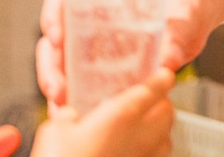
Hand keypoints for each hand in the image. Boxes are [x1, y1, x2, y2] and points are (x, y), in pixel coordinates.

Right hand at [31, 68, 175, 156]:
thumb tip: (70, 115)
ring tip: (141, 129)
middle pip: (168, 111)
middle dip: (161, 103)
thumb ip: (68, 116)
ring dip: (159, 130)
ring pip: (166, 138)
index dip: (161, 77)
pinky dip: (150, 152)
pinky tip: (134, 153)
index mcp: (123, 115)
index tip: (162, 74)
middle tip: (148, 101)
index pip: (157, 87)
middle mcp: (141, 136)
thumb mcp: (55, 132)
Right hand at [36, 0, 210, 109]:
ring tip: (65, 102)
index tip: (58, 35)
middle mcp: (96, 21)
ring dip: (58, 84)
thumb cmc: (189, 2)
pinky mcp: (109, 67)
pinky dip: (75, 96)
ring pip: (63, 63)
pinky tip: (77, 110)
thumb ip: (177, 34)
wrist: (200, 13)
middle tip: (59, 85)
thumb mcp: (185, 13)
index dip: (53, 14)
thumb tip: (169, 61)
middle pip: (56, 38)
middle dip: (52, 64)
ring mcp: (99, 45)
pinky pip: (83, 81)